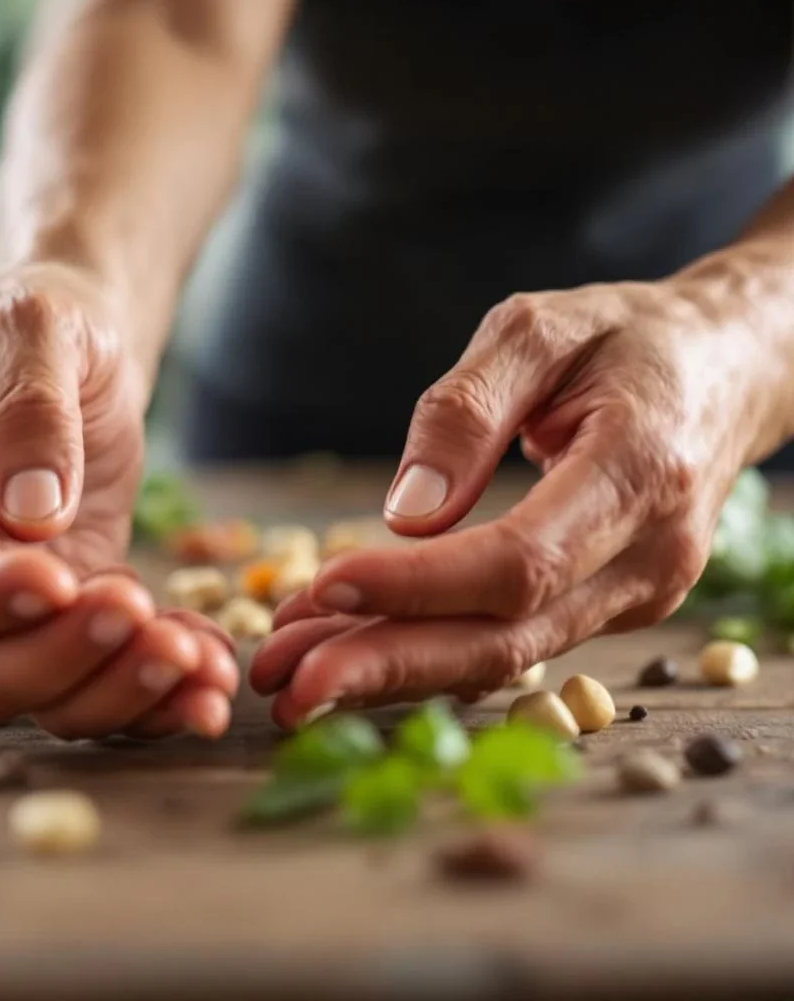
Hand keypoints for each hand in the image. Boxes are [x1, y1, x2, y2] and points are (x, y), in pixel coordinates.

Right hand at [0, 262, 236, 738]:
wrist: (67, 344)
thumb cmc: (40, 314)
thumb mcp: (38, 320)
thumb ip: (30, 406)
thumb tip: (32, 514)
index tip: (64, 584)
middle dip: (54, 649)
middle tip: (147, 626)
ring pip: (8, 675)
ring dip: (105, 687)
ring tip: (195, 666)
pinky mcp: (24, 603)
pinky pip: (67, 669)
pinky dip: (137, 689)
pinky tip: (202, 680)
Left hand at [252, 277, 769, 727]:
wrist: (728, 370)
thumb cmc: (629, 337)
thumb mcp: (541, 331)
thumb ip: (469, 411)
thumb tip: (404, 516)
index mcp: (640, 473)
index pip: (519, 562)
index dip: (418, 585)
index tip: (324, 583)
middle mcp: (648, 558)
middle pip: (504, 639)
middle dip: (384, 664)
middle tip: (282, 678)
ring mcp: (637, 595)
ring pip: (503, 657)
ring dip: (391, 667)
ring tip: (291, 667)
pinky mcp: (610, 607)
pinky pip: (513, 642)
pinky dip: (427, 647)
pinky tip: (352, 642)